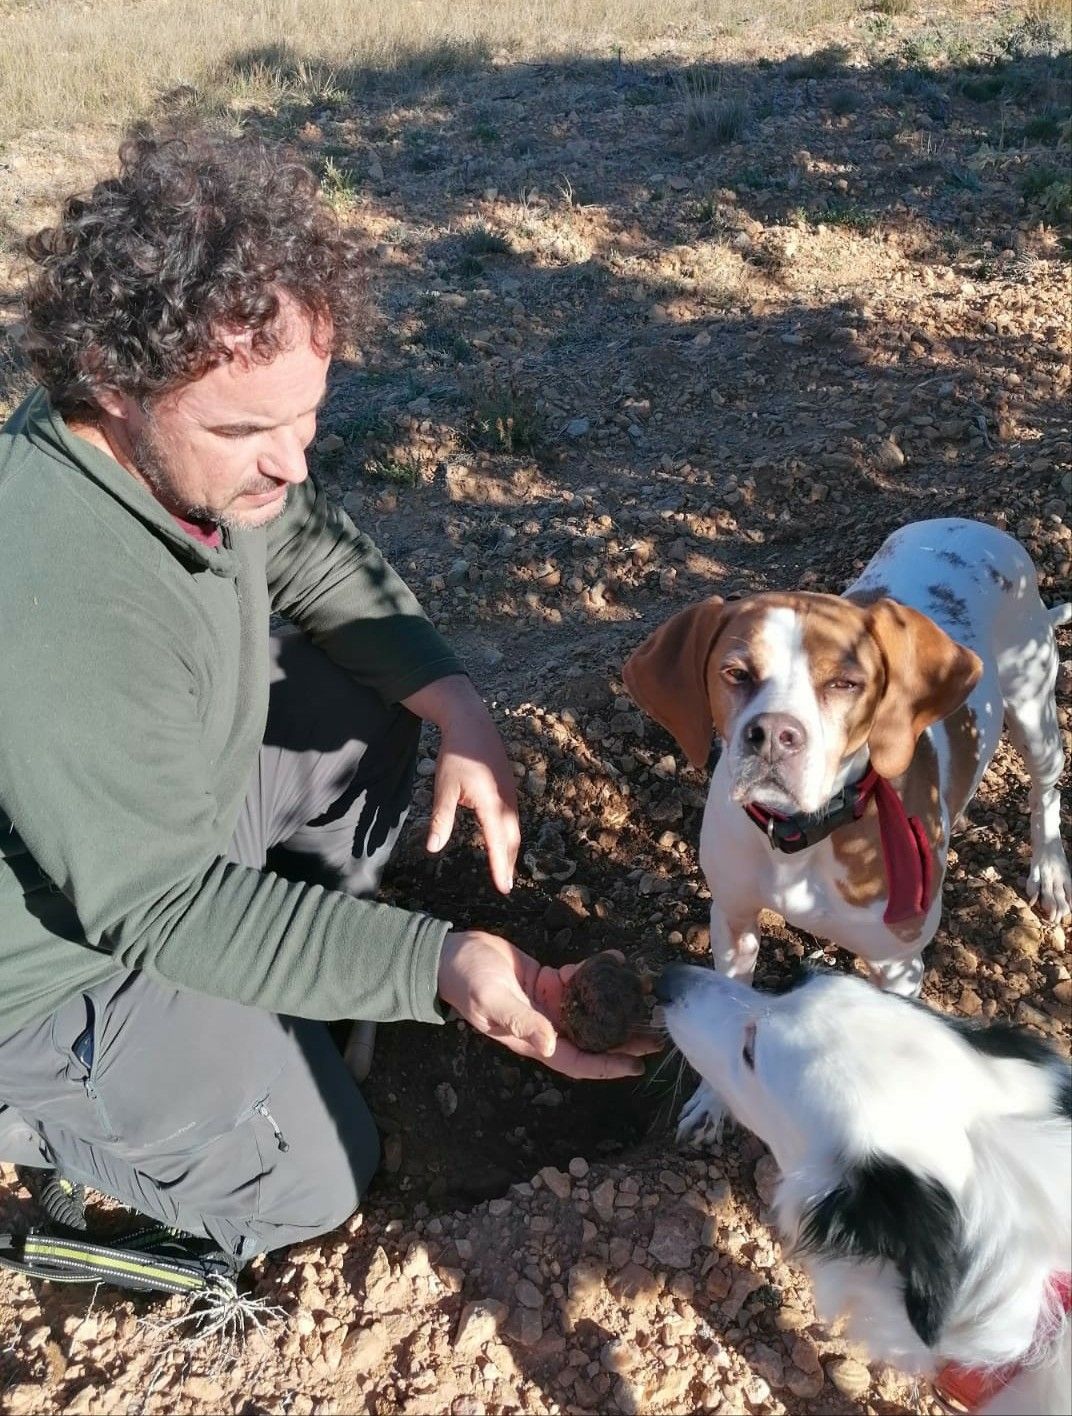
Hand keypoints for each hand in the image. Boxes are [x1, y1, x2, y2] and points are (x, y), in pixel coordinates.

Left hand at [402, 675, 519, 893]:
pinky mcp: (509, 788)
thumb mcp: (444, 788)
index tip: (503, 889)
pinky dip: (510, 834)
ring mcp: (511, 794)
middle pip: (512, 840)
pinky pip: (513, 817)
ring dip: (511, 850)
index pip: (498, 844)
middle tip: (505, 886)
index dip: (501, 868)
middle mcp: (507, 801)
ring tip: (505, 868)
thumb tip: (433, 848)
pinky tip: (502, 840)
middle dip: (509, 863)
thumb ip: (441, 820)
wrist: (472, 723)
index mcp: (491, 804)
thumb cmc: (456, 755)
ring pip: (514, 828)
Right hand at [437, 930, 661, 1080]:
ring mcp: (548, 1003)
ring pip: (591, 1007)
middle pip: (592, 1037)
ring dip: (616, 1002)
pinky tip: (615, 959)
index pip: (577, 1061)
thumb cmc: (468, 983)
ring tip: (645, 995)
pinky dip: (597, 970)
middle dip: (623, 1037)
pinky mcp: (548, 981)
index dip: (606, 1066)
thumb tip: (549, 1044)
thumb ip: (521, 1022)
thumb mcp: (492, 1003)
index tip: (637, 1065)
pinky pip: (579, 979)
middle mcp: (547, 1025)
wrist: (452, 955)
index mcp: (533, 1040)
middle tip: (657, 1032)